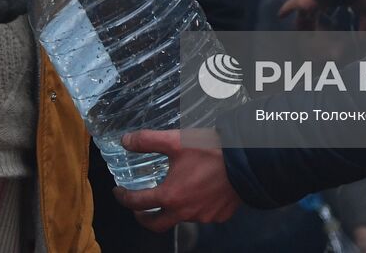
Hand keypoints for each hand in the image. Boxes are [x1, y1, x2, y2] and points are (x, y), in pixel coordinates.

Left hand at [113, 129, 240, 231]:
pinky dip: (196, 207)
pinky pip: (203, 215)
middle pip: (156, 225)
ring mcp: (203, 217)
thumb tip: (125, 141)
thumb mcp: (175, 141)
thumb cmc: (210, 151)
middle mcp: (184, 212)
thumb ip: (147, 140)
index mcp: (170, 196)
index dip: (123, 198)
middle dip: (143, 217)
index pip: (138, 202)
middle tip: (139, 208)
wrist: (246, 161)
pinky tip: (198, 193)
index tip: (119, 192)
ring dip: (172, 210)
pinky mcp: (219, 216)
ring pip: (180, 219)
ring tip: (173, 193)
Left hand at [278, 0, 365, 31]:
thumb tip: (363, 38)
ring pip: (302, 15)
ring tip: (297, 37)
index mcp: (333, 0)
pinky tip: (280, 15)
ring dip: (300, 26)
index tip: (321, 32)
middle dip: (309, 28)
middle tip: (307, 40)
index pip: (326, 13)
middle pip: (311, 17)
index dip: (322, 24)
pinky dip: (286, 8)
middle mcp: (320, 0)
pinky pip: (293, 3)